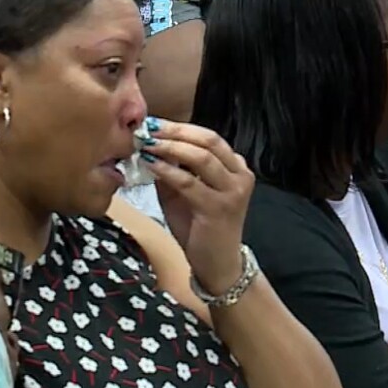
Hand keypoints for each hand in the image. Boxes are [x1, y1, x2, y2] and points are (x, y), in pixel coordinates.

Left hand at [144, 117, 254, 294]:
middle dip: (175, 131)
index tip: (153, 123)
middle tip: (148, 128)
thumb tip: (149, 146)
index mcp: (236, 167)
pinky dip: (168, 170)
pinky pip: (189, 182)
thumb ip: (173, 169)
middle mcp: (240, 175)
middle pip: (208, 140)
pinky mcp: (219, 208)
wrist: (217, 264)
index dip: (180, 127)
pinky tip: (151, 164)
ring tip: (147, 143)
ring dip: (170, 147)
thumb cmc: (200, 228)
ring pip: (201, 157)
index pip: (209, 137)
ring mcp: (233, 191)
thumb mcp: (184, 193)